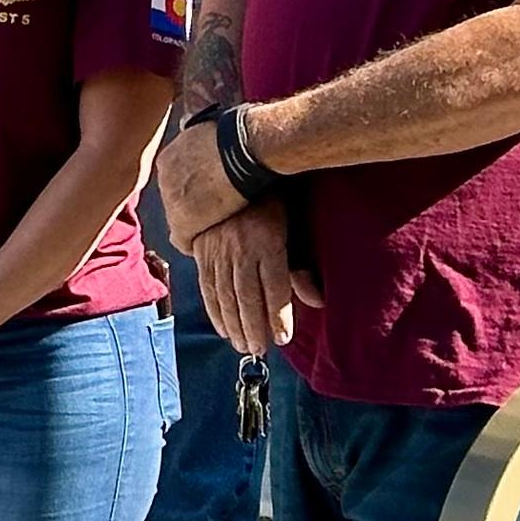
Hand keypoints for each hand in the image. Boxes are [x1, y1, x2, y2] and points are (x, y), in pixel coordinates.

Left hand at [154, 115, 247, 250]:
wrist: (245, 148)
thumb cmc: (238, 135)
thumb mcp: (209, 129)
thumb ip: (202, 139)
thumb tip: (210, 134)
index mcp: (169, 157)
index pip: (175, 179)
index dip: (191, 187)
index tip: (205, 192)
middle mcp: (164, 179)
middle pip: (174, 199)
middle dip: (190, 205)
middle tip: (211, 212)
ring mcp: (171, 201)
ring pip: (178, 219)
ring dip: (194, 224)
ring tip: (211, 229)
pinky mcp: (183, 222)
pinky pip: (183, 239)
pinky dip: (193, 242)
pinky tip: (202, 246)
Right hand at [191, 199, 319, 357]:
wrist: (231, 170)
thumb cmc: (273, 202)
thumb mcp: (294, 225)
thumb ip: (302, 266)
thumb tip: (317, 301)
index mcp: (267, 241)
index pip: (273, 286)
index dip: (277, 315)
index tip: (282, 338)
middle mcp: (240, 248)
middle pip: (246, 295)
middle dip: (252, 327)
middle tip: (257, 350)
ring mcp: (217, 249)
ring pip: (224, 294)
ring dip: (232, 324)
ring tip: (241, 345)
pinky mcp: (202, 251)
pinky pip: (206, 285)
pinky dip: (213, 310)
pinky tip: (222, 327)